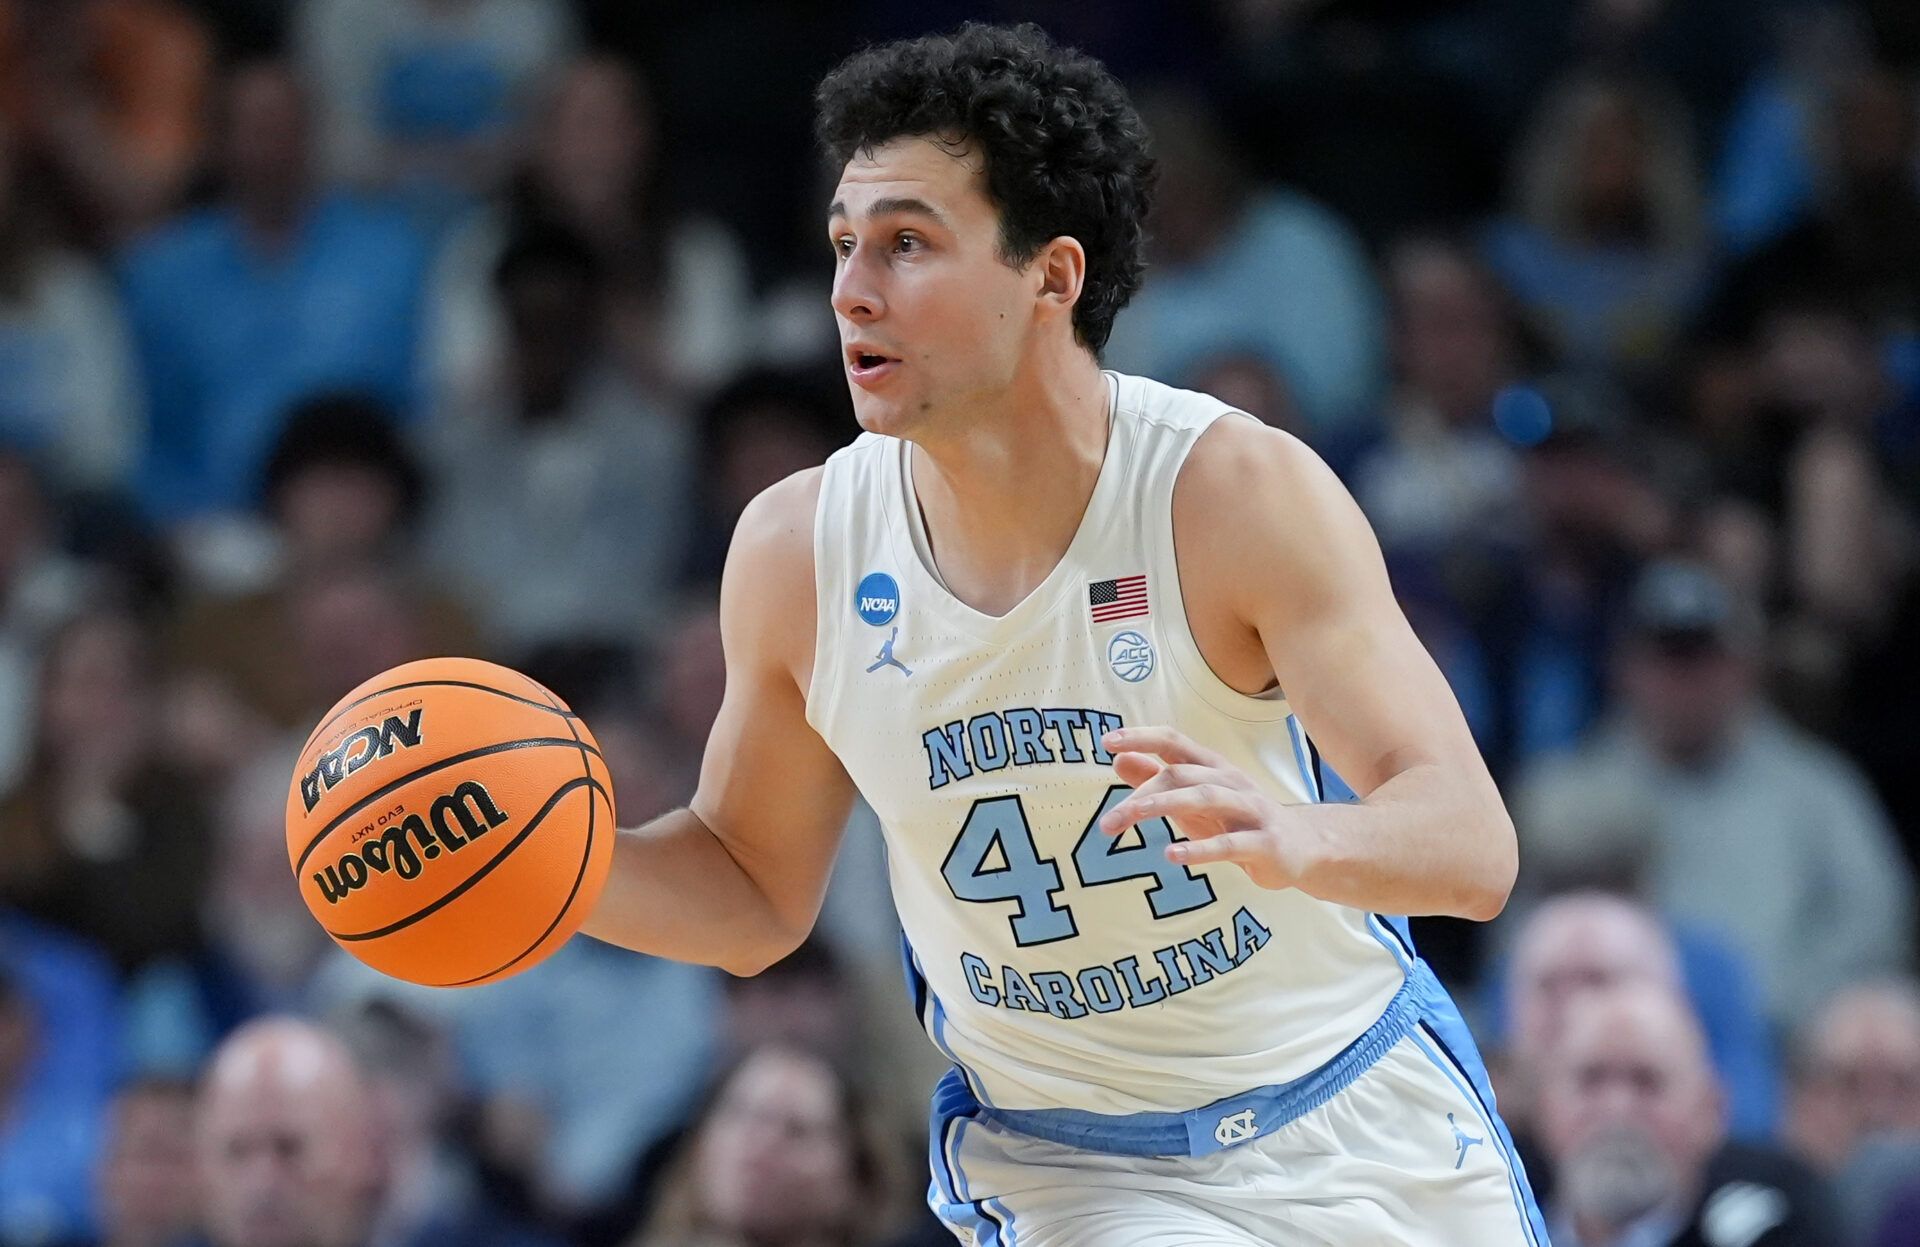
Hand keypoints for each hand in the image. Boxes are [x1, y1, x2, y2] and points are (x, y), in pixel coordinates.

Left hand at [1099, 726, 1309, 889]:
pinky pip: (1229, 845)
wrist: (1304, 847)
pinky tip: (1172, 855)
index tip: (1107, 742)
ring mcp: (1250, 810)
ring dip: (1166, 804)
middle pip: (1182, 774)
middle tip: (1109, 821)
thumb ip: (1157, 781)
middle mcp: (1231, 782)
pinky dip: (1199, 849)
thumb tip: (1118, 760)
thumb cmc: (1239, 820)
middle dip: (1142, 793)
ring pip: (1206, 797)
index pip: (1174, 742)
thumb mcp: (1194, 801)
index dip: (1142, 737)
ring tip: (1134, 815)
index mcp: (1212, 768)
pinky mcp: (1264, 843)